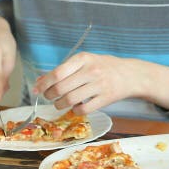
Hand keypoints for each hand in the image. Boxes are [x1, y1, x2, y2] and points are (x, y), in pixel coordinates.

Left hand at [34, 53, 168, 114]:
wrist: (131, 74)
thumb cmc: (103, 67)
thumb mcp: (84, 62)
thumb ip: (63, 71)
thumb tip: (39, 82)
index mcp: (84, 58)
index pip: (58, 73)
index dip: (44, 84)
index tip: (38, 90)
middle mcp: (92, 70)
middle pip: (61, 88)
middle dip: (50, 95)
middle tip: (49, 97)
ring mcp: (100, 85)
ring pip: (70, 100)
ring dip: (60, 105)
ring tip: (60, 103)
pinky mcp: (106, 98)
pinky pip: (84, 109)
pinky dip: (75, 111)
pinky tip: (76, 107)